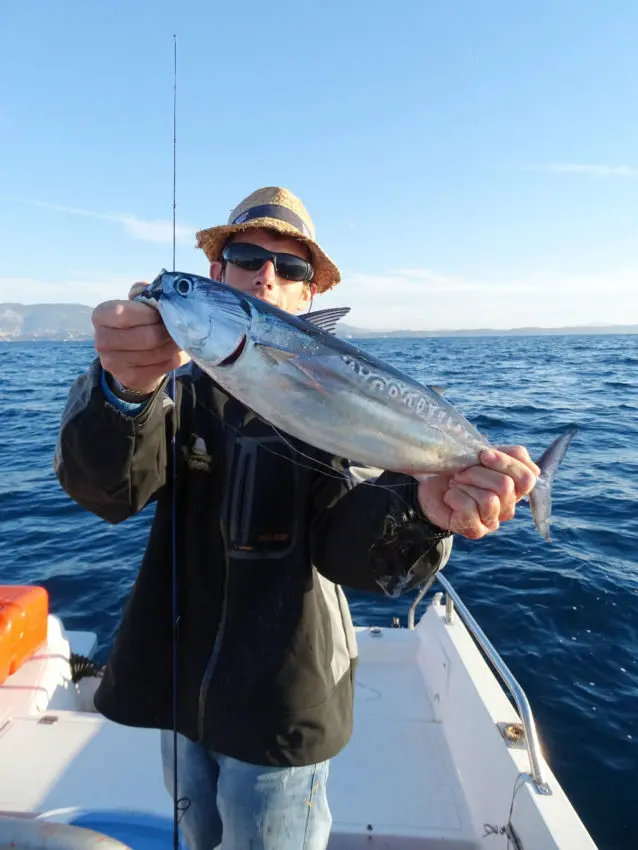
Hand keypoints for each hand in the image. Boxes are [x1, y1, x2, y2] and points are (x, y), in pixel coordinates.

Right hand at [92, 282, 189, 394]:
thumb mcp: (137, 304)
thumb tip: (159, 290)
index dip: (150, 313)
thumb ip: (145, 292)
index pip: (125, 313)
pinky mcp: (129, 378)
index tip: (162, 312)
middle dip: (167, 331)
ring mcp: (112, 362)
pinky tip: (175, 352)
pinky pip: (161, 367)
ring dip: (174, 345)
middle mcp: (101, 340)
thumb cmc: (137, 323)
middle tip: (179, 327)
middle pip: (147, 336)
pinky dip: (174, 359)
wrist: (131, 357)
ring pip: (157, 352)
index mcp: (101, 315)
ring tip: (179, 338)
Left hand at [417, 446, 539, 539]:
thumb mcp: (483, 454)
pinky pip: (470, 511)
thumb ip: (511, 456)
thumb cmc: (458, 468)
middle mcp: (508, 506)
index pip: (527, 478)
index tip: (483, 454)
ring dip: (466, 485)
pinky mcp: (475, 531)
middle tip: (461, 472)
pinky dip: (455, 497)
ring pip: (489, 500)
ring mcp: (492, 521)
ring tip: (455, 483)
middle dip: (478, 472)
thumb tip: (534, 470)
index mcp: (515, 487)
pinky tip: (450, 497)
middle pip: (505, 486)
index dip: (506, 463)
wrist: (429, 484)